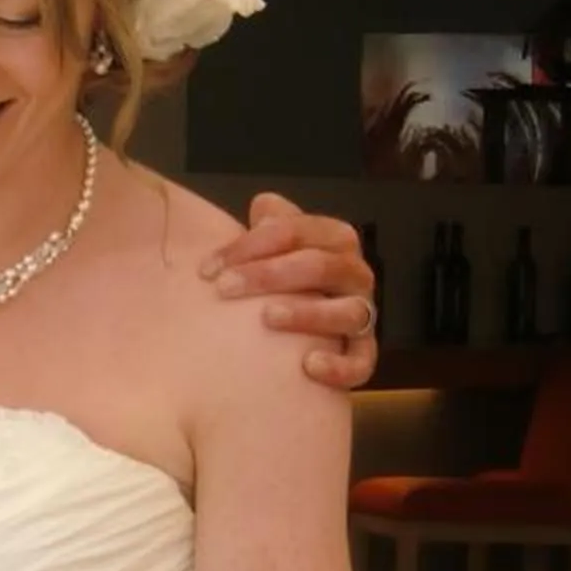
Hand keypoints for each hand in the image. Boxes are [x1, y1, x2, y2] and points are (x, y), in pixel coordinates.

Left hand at [204, 195, 378, 387]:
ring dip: (308, 313)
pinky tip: (308, 366)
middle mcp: (356, 275)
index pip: (296, 230)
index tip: (207, 268)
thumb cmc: (286, 281)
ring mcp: (363, 315)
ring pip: (349, 311)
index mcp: (336, 240)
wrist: (306, 329)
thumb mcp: (277, 249)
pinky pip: (362, 362)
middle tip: (225, 289)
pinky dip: (340, 366)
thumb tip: (264, 203)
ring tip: (267, 317)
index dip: (250, 244)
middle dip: (269, 274)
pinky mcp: (363, 354)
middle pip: (322, 265)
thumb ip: (272, 226)